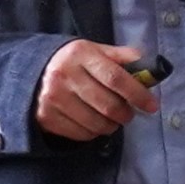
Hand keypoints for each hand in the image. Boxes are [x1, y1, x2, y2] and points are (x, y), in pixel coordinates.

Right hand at [36, 39, 154, 141]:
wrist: (33, 72)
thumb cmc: (73, 61)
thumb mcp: (94, 50)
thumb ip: (121, 57)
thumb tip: (150, 68)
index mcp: (81, 54)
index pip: (116, 77)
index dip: (137, 93)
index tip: (152, 105)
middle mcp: (65, 76)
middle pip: (107, 104)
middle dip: (125, 113)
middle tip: (130, 114)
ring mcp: (53, 98)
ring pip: (95, 122)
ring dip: (111, 125)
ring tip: (114, 120)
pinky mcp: (46, 117)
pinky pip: (80, 133)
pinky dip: (94, 133)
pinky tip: (95, 124)